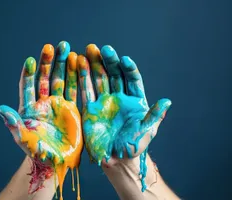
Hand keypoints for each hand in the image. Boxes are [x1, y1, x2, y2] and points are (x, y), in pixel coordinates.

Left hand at [0, 41, 82, 199]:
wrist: (57, 161)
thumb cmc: (38, 152)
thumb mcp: (23, 139)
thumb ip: (14, 124)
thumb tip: (1, 109)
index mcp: (31, 108)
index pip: (28, 86)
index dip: (29, 74)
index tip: (30, 61)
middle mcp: (45, 103)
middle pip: (46, 78)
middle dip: (49, 62)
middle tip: (55, 46)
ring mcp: (59, 105)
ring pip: (62, 80)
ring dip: (65, 65)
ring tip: (68, 49)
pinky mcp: (73, 109)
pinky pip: (75, 90)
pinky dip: (78, 77)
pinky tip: (80, 63)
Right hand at [77, 44, 171, 191]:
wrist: (116, 159)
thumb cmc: (134, 146)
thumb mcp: (146, 132)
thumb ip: (154, 116)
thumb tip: (167, 101)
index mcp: (135, 100)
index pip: (133, 80)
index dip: (129, 69)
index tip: (124, 59)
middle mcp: (119, 97)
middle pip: (115, 75)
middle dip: (109, 61)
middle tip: (103, 49)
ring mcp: (104, 102)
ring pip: (99, 79)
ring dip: (94, 65)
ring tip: (88, 50)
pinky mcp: (91, 109)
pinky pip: (86, 91)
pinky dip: (82, 79)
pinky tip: (78, 64)